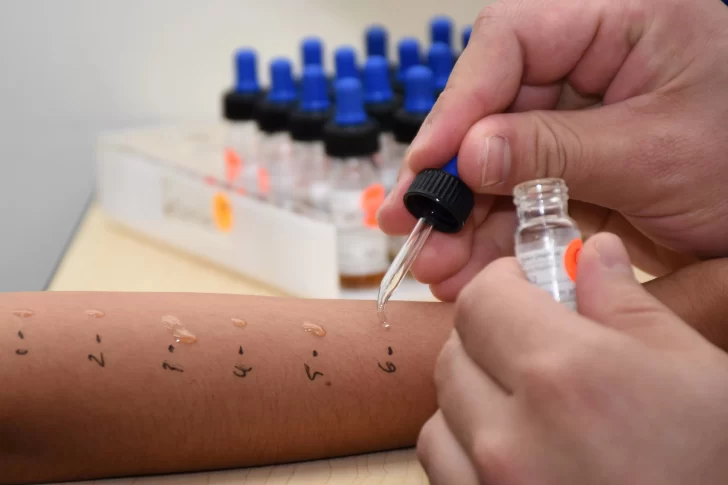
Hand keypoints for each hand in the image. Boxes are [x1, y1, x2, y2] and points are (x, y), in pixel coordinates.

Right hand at [378, 0, 727, 299]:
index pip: (512, 40)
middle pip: (493, 110)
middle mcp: (592, 64)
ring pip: (502, 162)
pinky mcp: (583, 164)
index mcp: (620, 19)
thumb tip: (468, 155)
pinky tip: (473, 266)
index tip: (431, 162)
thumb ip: (557, 149)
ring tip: (438, 265)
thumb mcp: (658, 152)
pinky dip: (501, 234)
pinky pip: (527, 195)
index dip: (460, 102)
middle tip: (414, 223)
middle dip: (451, 177)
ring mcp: (584, 118)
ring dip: (468, 217)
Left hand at [417, 233, 727, 484]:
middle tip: (534, 344)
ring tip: (530, 405)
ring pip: (441, 412)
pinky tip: (520, 454)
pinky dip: (468, 449)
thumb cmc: (718, 467)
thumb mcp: (697, 375)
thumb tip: (593, 255)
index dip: (502, 284)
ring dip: (474, 395)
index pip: (481, 300)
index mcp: (568, 376)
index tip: (522, 287)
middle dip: (489, 336)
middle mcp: (513, 436)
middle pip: (454, 352)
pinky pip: (446, 468)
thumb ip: (629, 305)